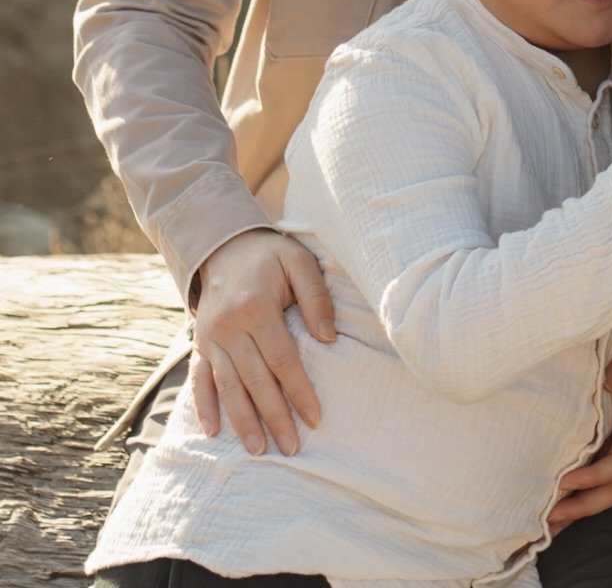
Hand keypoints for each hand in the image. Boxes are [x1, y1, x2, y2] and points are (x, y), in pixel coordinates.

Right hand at [192, 228, 333, 455]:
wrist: (224, 246)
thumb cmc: (270, 255)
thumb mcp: (299, 262)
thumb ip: (317, 297)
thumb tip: (329, 338)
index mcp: (256, 307)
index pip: (282, 360)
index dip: (299, 391)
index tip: (315, 418)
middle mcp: (229, 327)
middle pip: (255, 381)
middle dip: (274, 417)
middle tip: (291, 447)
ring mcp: (210, 338)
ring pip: (227, 387)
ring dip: (243, 421)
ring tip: (259, 449)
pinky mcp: (199, 344)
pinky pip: (200, 380)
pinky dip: (204, 407)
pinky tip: (214, 431)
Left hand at [549, 324, 611, 531]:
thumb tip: (608, 382)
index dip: (594, 476)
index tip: (564, 482)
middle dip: (584, 505)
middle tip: (550, 518)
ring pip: (607, 489)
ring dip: (579, 507)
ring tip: (548, 524)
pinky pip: (599, 477)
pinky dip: (580, 493)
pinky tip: (559, 502)